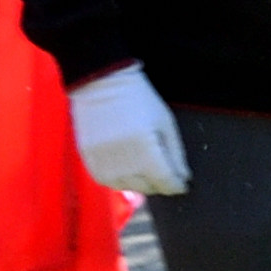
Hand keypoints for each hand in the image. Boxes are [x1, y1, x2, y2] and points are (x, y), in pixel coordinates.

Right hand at [68, 62, 190, 199]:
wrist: (102, 83)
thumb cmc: (139, 100)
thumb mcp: (166, 122)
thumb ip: (176, 153)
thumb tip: (183, 177)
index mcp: (144, 148)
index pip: (164, 180)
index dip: (176, 185)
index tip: (182, 185)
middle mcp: (121, 157)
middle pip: (146, 186)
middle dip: (160, 183)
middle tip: (165, 175)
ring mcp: (102, 158)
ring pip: (126, 186)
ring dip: (140, 184)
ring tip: (146, 172)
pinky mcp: (87, 156)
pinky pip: (105, 180)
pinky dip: (119, 180)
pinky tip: (127, 170)